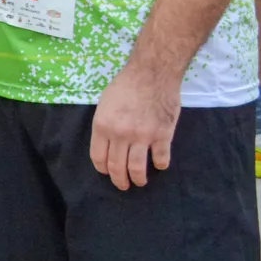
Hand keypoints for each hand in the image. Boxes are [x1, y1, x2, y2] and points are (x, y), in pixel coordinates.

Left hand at [89, 59, 180, 189]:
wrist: (152, 74)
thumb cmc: (126, 85)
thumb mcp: (105, 104)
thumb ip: (105, 125)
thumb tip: (107, 143)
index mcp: (103, 126)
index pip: (98, 157)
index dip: (103, 169)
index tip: (107, 172)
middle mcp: (120, 134)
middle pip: (117, 167)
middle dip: (119, 180)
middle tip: (123, 185)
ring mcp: (142, 136)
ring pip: (137, 169)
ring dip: (138, 179)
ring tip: (140, 182)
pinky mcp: (162, 136)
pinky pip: (161, 159)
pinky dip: (160, 165)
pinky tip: (159, 164)